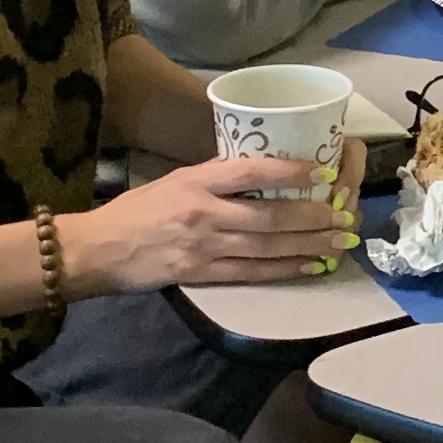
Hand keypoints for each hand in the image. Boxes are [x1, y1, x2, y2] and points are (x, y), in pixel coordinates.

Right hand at [66, 156, 368, 290]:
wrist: (97, 249)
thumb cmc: (139, 209)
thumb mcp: (176, 179)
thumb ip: (217, 177)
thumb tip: (265, 169)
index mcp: (197, 181)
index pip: (250, 171)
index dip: (289, 172)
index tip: (322, 173)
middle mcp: (203, 212)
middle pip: (268, 216)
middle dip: (312, 217)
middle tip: (345, 216)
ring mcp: (203, 246)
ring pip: (267, 246)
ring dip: (308, 245)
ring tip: (339, 242)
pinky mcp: (201, 274)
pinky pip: (252, 272)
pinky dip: (285, 270)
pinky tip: (310, 266)